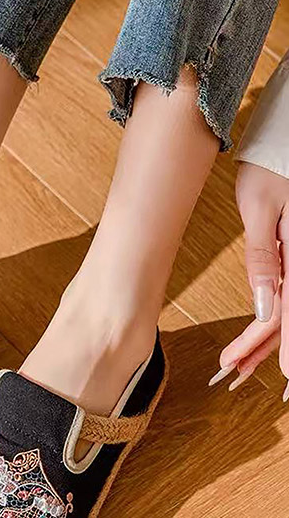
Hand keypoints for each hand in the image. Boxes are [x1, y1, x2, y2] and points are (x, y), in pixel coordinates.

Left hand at [210, 162, 288, 396]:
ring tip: (238, 363)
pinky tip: (255, 334)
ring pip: (288, 310)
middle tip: (234, 371)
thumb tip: (264, 307)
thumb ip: (263, 258)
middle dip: (263, 348)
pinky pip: (286, 294)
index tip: (280, 374)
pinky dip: (269, 318)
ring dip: (264, 339)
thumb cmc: (271, 168)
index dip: (283, 345)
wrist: (284, 143)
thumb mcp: (260, 210)